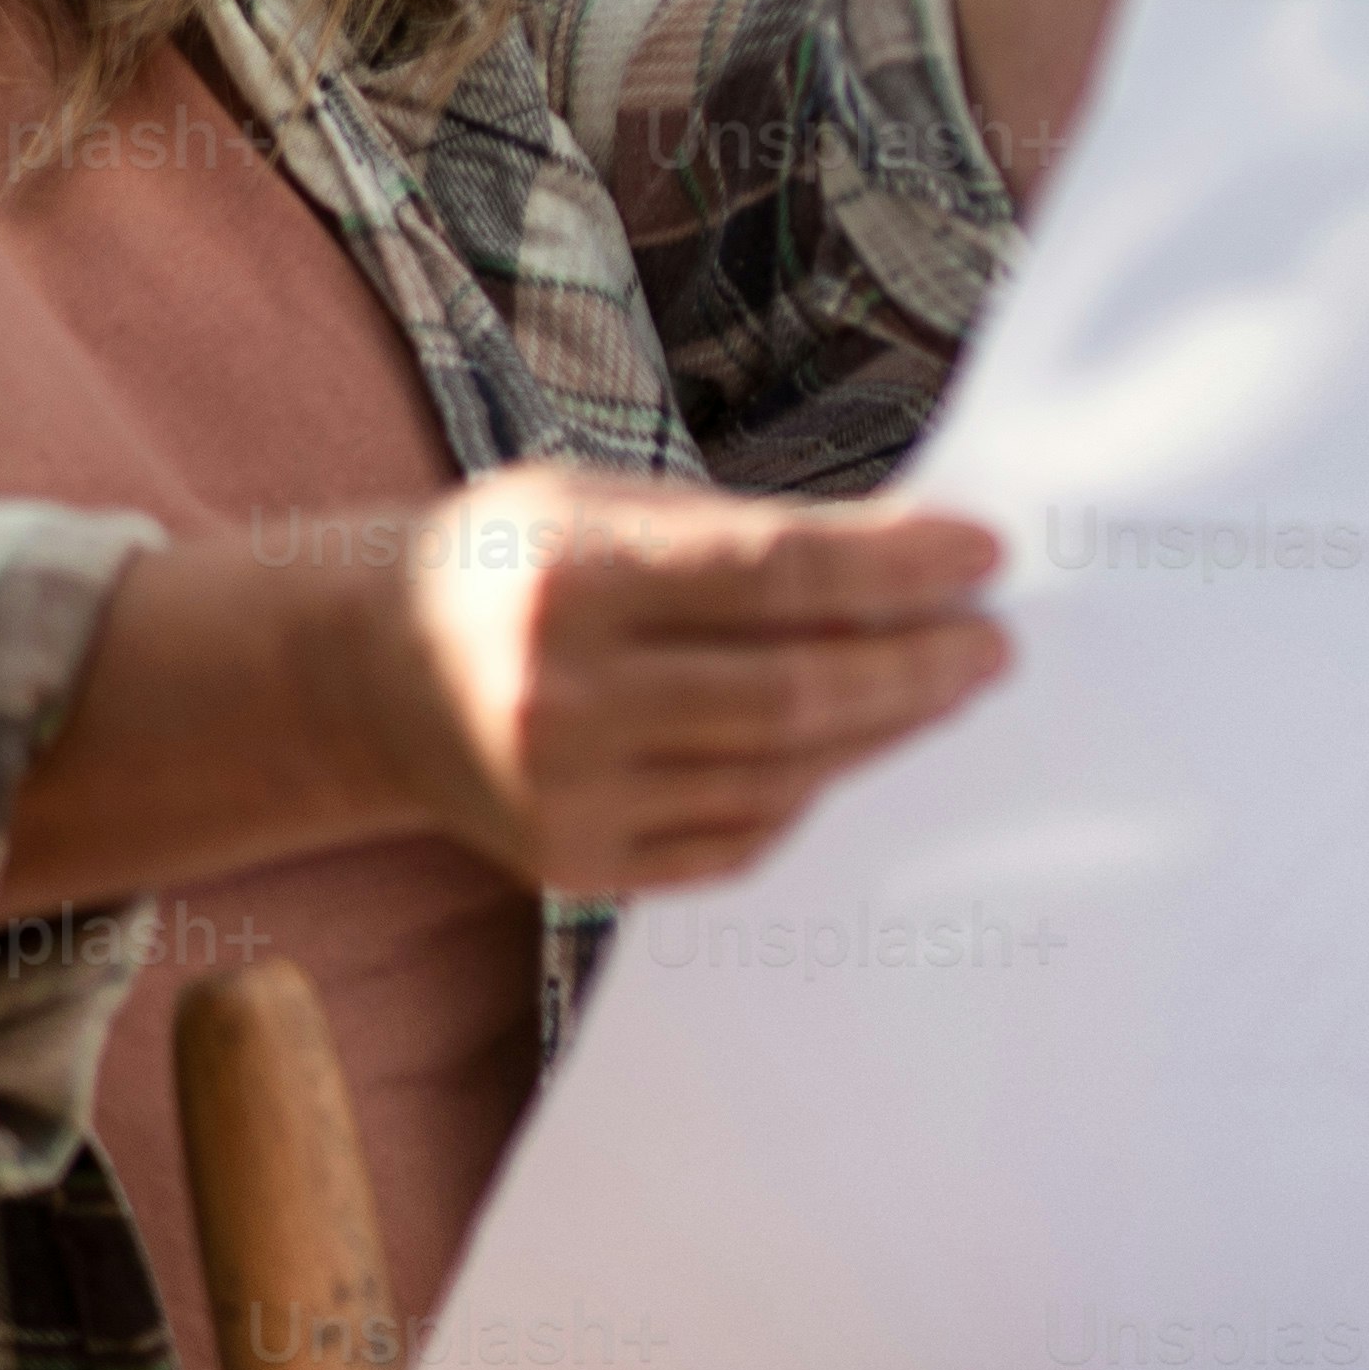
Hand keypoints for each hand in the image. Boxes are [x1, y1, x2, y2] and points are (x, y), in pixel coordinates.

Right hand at [345, 464, 1011, 890]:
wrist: (374, 674)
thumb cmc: (517, 562)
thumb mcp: (607, 504)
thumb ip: (748, 532)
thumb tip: (919, 552)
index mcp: (571, 575)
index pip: (776, 574)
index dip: (897, 568)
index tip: (988, 554)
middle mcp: (563, 696)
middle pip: (792, 694)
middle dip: (917, 666)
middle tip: (994, 643)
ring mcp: (566, 796)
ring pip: (778, 776)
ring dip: (883, 732)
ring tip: (944, 686)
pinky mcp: (577, 865)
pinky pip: (737, 839)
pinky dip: (812, 792)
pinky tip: (854, 745)